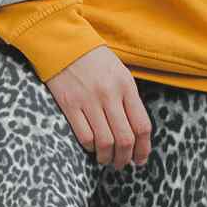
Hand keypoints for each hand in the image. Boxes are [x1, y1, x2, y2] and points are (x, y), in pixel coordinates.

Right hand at [45, 45, 152, 169]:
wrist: (62, 41)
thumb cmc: (93, 58)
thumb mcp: (119, 72)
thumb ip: (128, 98)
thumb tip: (135, 131)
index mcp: (126, 86)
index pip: (142, 126)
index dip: (143, 148)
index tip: (140, 159)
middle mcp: (110, 95)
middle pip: (125, 139)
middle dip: (125, 158)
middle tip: (122, 164)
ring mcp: (88, 100)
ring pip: (105, 142)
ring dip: (107, 157)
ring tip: (106, 160)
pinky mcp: (69, 105)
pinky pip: (84, 136)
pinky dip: (90, 147)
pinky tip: (91, 147)